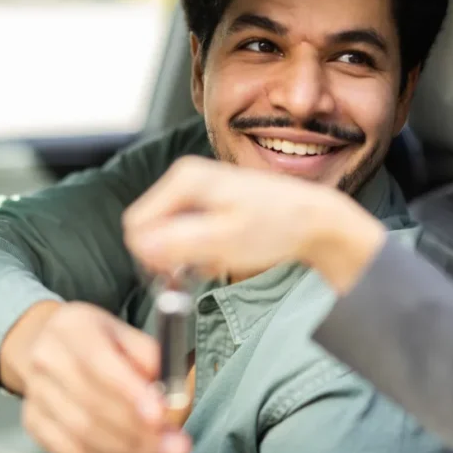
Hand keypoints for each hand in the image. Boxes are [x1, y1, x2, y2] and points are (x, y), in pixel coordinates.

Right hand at [1, 301, 191, 452]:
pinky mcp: (34, 423)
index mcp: (71, 327)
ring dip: (127, 449)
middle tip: (176, 445)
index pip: (98, 363)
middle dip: (139, 431)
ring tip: (157, 449)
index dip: (131, 393)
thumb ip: (149, 357)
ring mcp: (35, 394)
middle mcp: (46, 359)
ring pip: (83, 435)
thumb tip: (169, 393)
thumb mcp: (126, 333)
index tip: (160, 416)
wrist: (49, 346)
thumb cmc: (99, 341)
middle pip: (92, 404)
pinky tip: (127, 452)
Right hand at [122, 156, 386, 292]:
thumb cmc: (277, 226)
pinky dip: (196, 251)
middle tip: (198, 270)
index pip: (137, 224)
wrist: (315, 220)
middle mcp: (185, 178)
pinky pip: (183, 234)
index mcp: (183, 179)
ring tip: (215, 262)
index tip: (175, 274)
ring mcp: (196, 190)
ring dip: (183, 256)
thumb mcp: (225, 240)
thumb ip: (178, 243)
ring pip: (165, 234)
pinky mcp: (206, 204)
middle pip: (148, 229)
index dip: (150, 256)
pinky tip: (219, 256)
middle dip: (167, 256)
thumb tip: (139, 246)